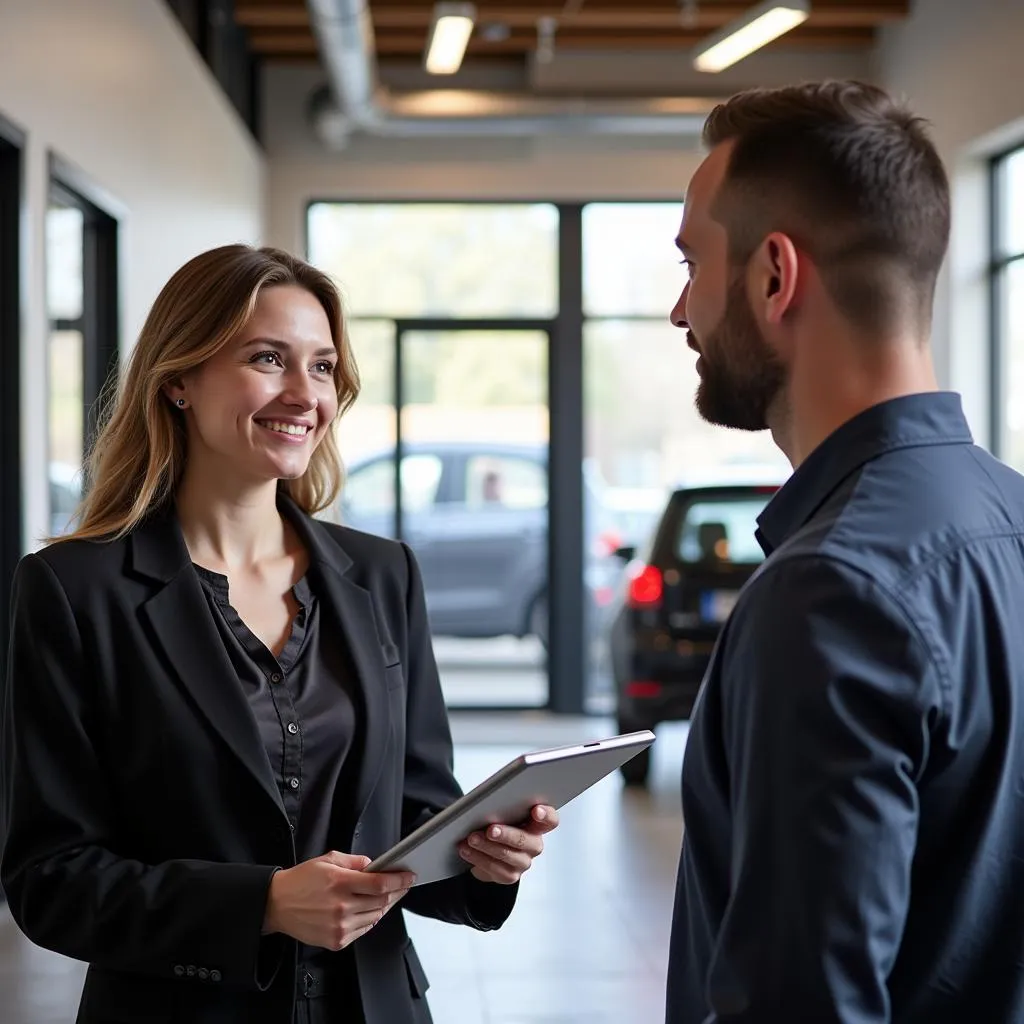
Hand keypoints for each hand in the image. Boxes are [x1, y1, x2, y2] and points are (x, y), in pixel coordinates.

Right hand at [263, 852, 414, 950]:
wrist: (276, 905)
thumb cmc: (300, 881)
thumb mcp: (328, 860)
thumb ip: (355, 861)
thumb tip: (374, 866)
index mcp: (339, 883)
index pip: (379, 884)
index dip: (398, 881)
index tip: (409, 877)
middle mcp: (340, 907)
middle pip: (381, 902)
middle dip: (396, 892)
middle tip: (402, 885)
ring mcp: (339, 927)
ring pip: (375, 917)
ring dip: (384, 906)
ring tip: (386, 896)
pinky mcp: (336, 941)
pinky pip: (363, 930)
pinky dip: (371, 920)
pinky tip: (369, 910)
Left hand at [457, 804, 559, 884]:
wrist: (487, 849)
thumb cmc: (496, 822)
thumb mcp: (502, 811)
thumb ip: (503, 806)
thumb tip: (488, 801)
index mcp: (537, 824)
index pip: (550, 820)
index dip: (546, 815)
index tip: (535, 810)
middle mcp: (534, 844)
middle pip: (525, 840)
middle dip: (506, 834)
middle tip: (490, 829)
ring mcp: (523, 861)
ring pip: (508, 855)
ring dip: (486, 846)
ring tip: (471, 838)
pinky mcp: (509, 875)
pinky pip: (495, 869)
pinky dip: (477, 858)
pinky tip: (466, 850)